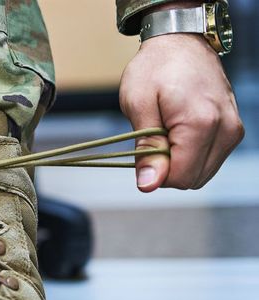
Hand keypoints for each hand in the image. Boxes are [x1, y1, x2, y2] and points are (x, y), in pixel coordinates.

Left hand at [119, 33, 242, 191]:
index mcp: (201, 124)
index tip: (143, 149)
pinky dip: (190, 154)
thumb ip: (147, 148)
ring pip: (202, 173)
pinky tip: (179, 131)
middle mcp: (226, 129)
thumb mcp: (139, 104)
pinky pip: (209, 160)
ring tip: (166, 130)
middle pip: (192, 179)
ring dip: (179, 161)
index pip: (180, 177)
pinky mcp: (233, 130)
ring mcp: (233, 130)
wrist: (181, 42)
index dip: (155, 172)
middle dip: (167, 168)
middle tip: (153, 136)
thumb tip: (149, 184)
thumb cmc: (155, 68)